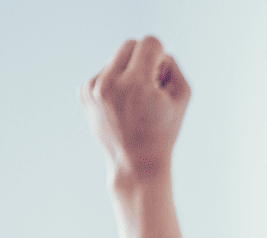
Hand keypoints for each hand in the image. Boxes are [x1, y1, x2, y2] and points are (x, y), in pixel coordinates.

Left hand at [80, 37, 190, 185]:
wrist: (136, 164)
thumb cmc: (163, 132)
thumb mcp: (182, 97)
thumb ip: (172, 64)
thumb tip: (154, 53)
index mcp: (136, 83)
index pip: (150, 42)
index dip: (161, 57)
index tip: (160, 78)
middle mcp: (110, 82)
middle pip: (129, 44)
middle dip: (143, 60)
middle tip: (150, 87)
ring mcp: (93, 88)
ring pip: (115, 60)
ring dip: (128, 74)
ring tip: (135, 104)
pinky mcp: (84, 93)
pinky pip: (103, 74)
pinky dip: (114, 85)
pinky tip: (121, 108)